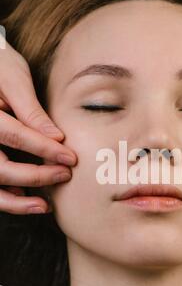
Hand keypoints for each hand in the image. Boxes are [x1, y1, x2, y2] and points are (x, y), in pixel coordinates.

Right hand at [0, 40, 76, 213]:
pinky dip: (5, 197)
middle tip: (65, 175)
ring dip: (16, 201)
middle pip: (0, 167)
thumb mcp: (14, 80)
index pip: (15, 135)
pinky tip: (26, 199)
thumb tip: (57, 137)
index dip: (44, 149)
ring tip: (44, 206)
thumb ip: (32, 110)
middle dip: (35, 176)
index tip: (70, 158)